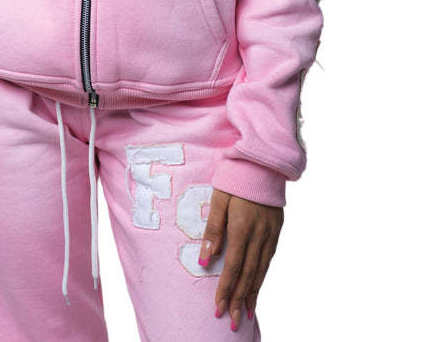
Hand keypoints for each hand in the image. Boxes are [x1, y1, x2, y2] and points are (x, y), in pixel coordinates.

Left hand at [198, 187, 282, 330]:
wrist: (263, 162)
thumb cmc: (236, 178)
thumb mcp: (219, 198)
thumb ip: (213, 229)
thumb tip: (206, 260)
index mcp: (243, 227)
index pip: (233, 267)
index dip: (225, 289)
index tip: (218, 308)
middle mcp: (260, 235)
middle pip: (248, 274)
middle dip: (239, 299)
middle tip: (232, 321)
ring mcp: (271, 233)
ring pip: (261, 270)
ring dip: (252, 293)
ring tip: (246, 312)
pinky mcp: (277, 230)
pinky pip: (269, 259)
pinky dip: (262, 276)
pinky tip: (257, 286)